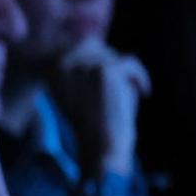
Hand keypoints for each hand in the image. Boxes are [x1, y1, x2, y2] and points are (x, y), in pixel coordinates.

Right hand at [53, 38, 149, 178]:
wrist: (100, 149)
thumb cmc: (89, 130)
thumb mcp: (74, 96)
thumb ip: (82, 72)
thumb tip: (99, 48)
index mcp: (49, 71)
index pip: (74, 47)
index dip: (92, 58)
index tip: (104, 76)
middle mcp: (63, 64)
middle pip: (93, 46)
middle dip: (107, 61)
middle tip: (120, 80)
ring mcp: (84, 65)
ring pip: (112, 55)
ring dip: (122, 72)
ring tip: (129, 90)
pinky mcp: (105, 70)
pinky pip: (129, 62)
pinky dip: (140, 77)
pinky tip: (145, 92)